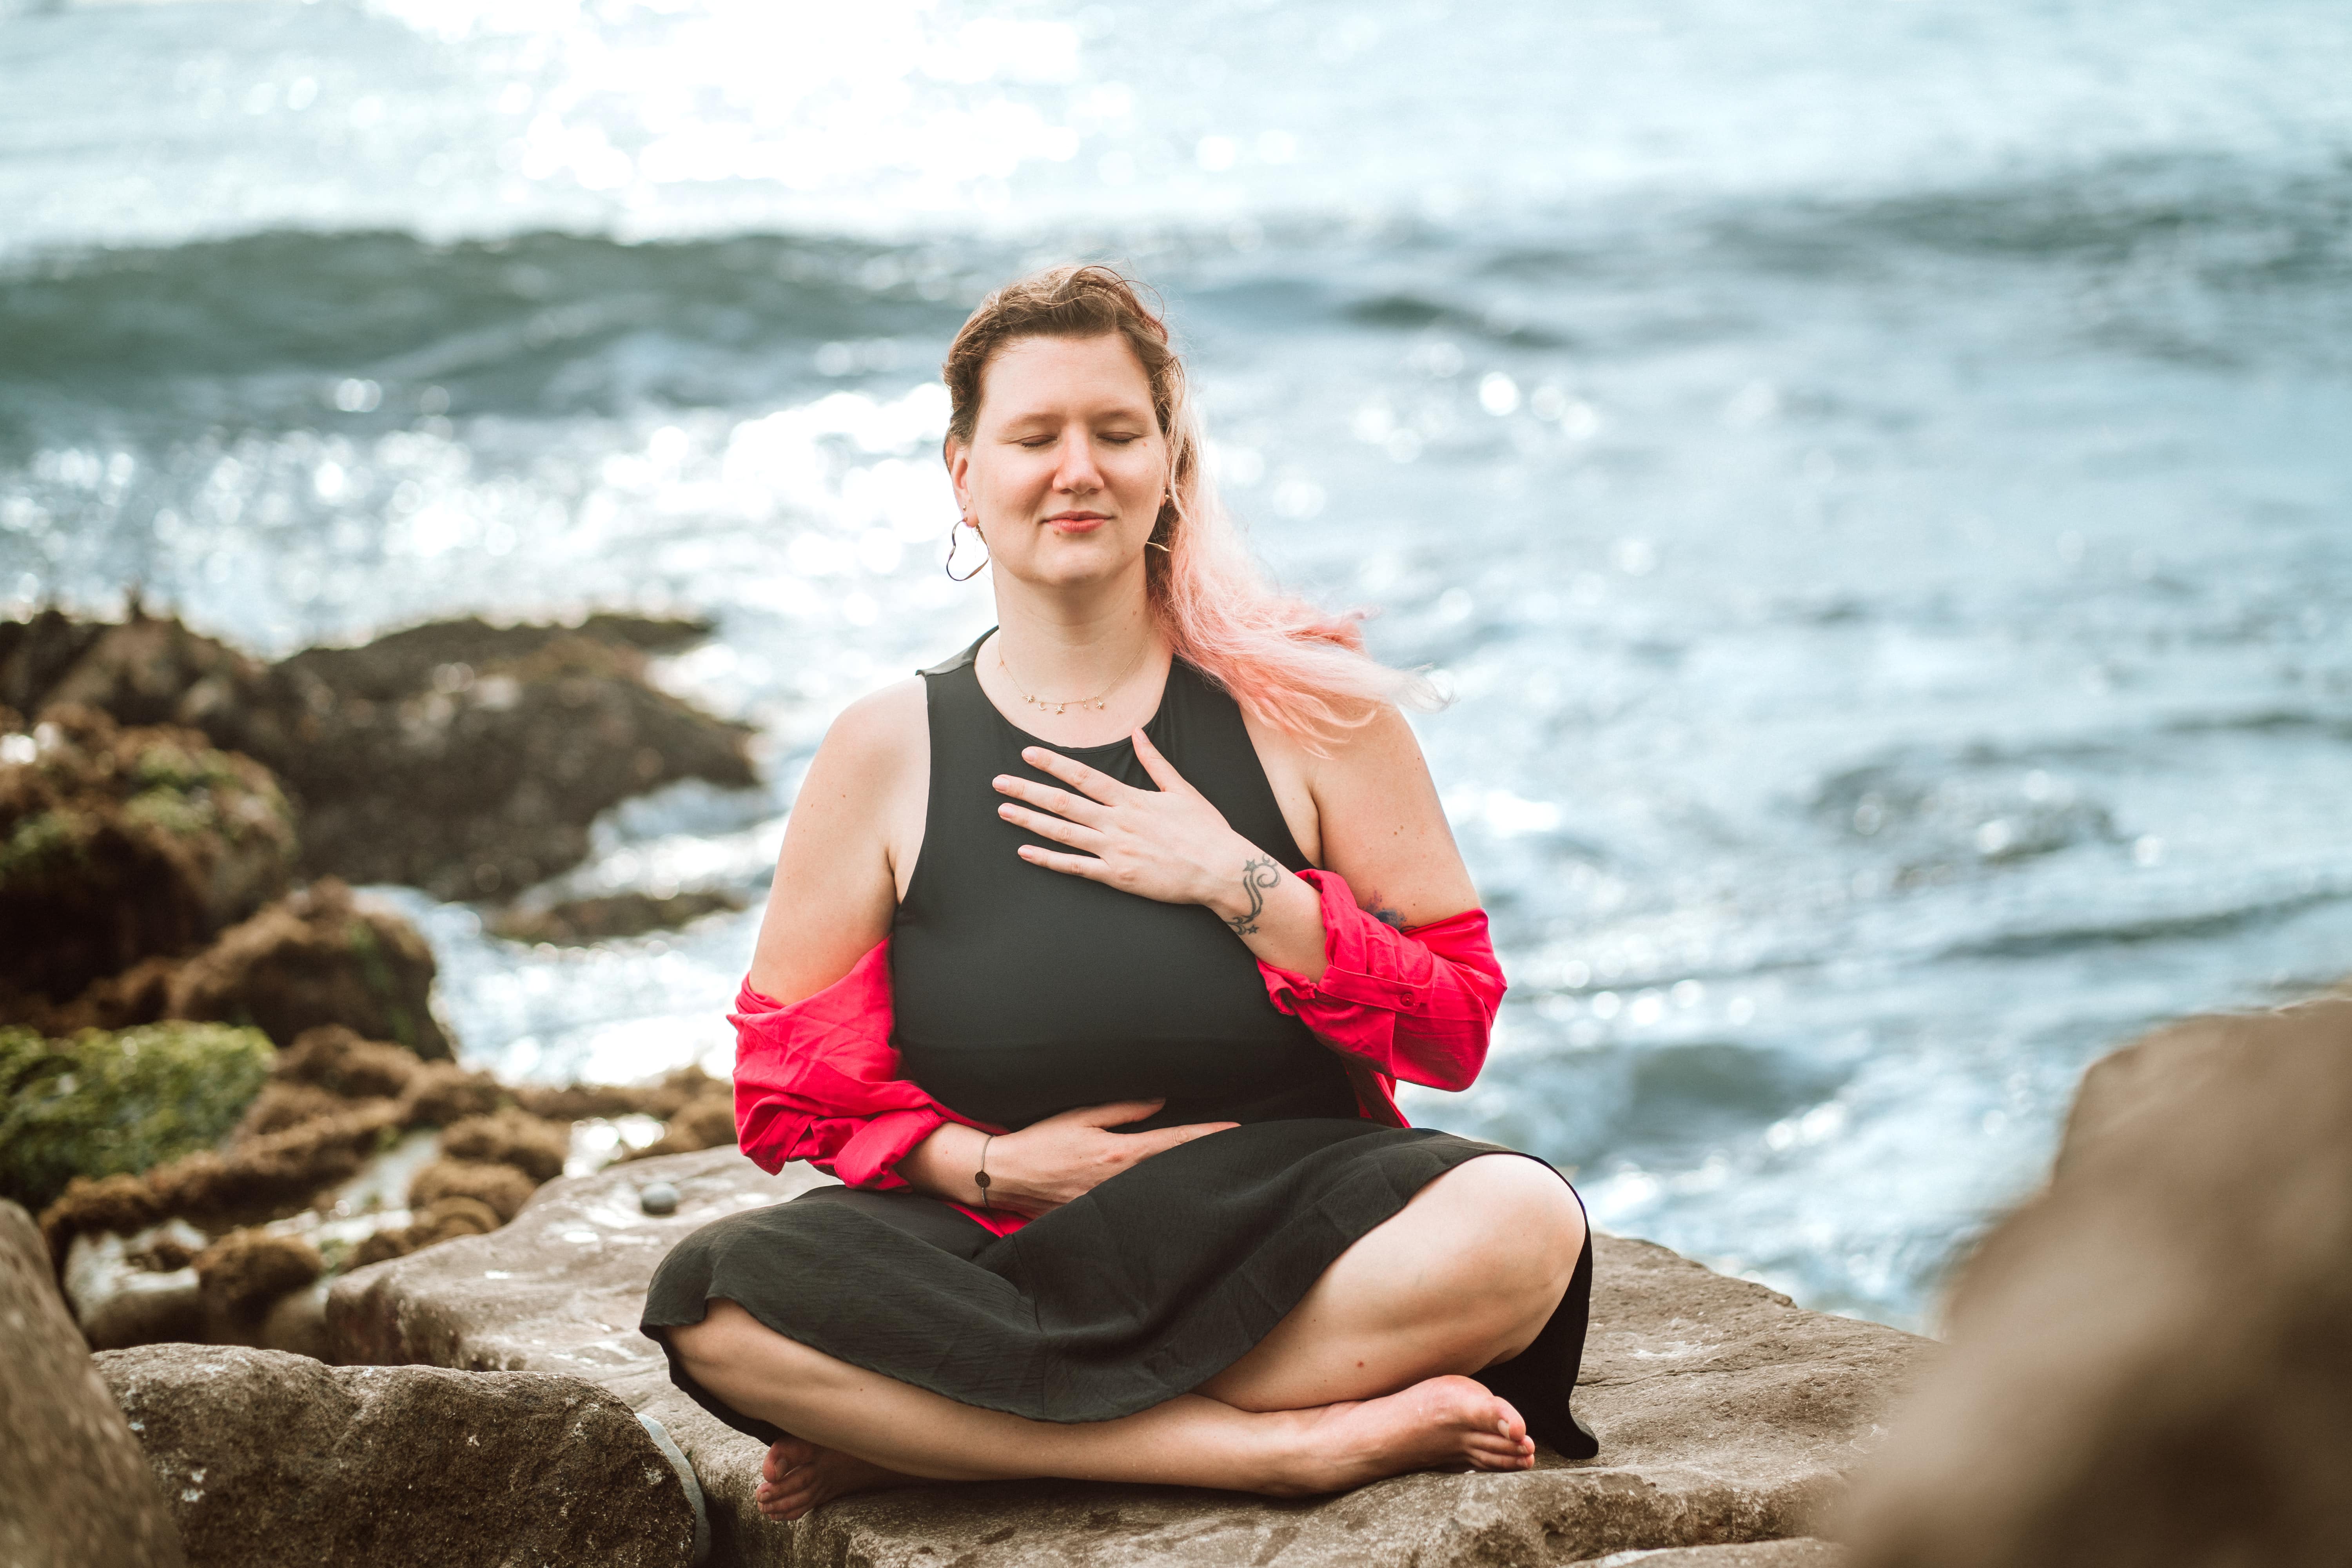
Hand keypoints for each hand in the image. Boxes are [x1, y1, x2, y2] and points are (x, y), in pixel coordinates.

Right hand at [983, 1099, 1235, 1215]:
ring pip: (1154, 1194)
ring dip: (1179, 1186)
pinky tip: (1163, 1204)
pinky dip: (1148, 1204)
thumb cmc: (1040, 1141)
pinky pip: (1130, 1211)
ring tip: (1206, 1179)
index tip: (1235, 1132)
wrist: (1004, 1175)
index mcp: (1117, 1152)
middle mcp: (1117, 1182)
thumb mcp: (1081, 1115)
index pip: (1173, 1142)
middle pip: (1171, 1173)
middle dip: (1201, 1164)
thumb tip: (1159, 1100)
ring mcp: (1107, 1204)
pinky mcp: (1094, 1219)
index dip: (1206, 1136)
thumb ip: (1123, 1109)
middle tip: (1234, 1157)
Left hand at [994, 732, 1263, 914]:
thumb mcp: (1182, 790)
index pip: (1083, 776)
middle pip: (1063, 802)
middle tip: (999, 782)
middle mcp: (1117, 822)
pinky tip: (1025, 852)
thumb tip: (1138, 733)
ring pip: (1063, 832)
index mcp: (1131, 799)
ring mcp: (1114, 850)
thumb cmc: (1206, 830)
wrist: (1221, 870)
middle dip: (1028, 790)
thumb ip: (1155, 762)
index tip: (1027, 754)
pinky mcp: (1116, 876)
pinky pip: (1075, 867)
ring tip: (1003, 811)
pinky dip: (1048, 860)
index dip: (1052, 764)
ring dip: (1030, 821)